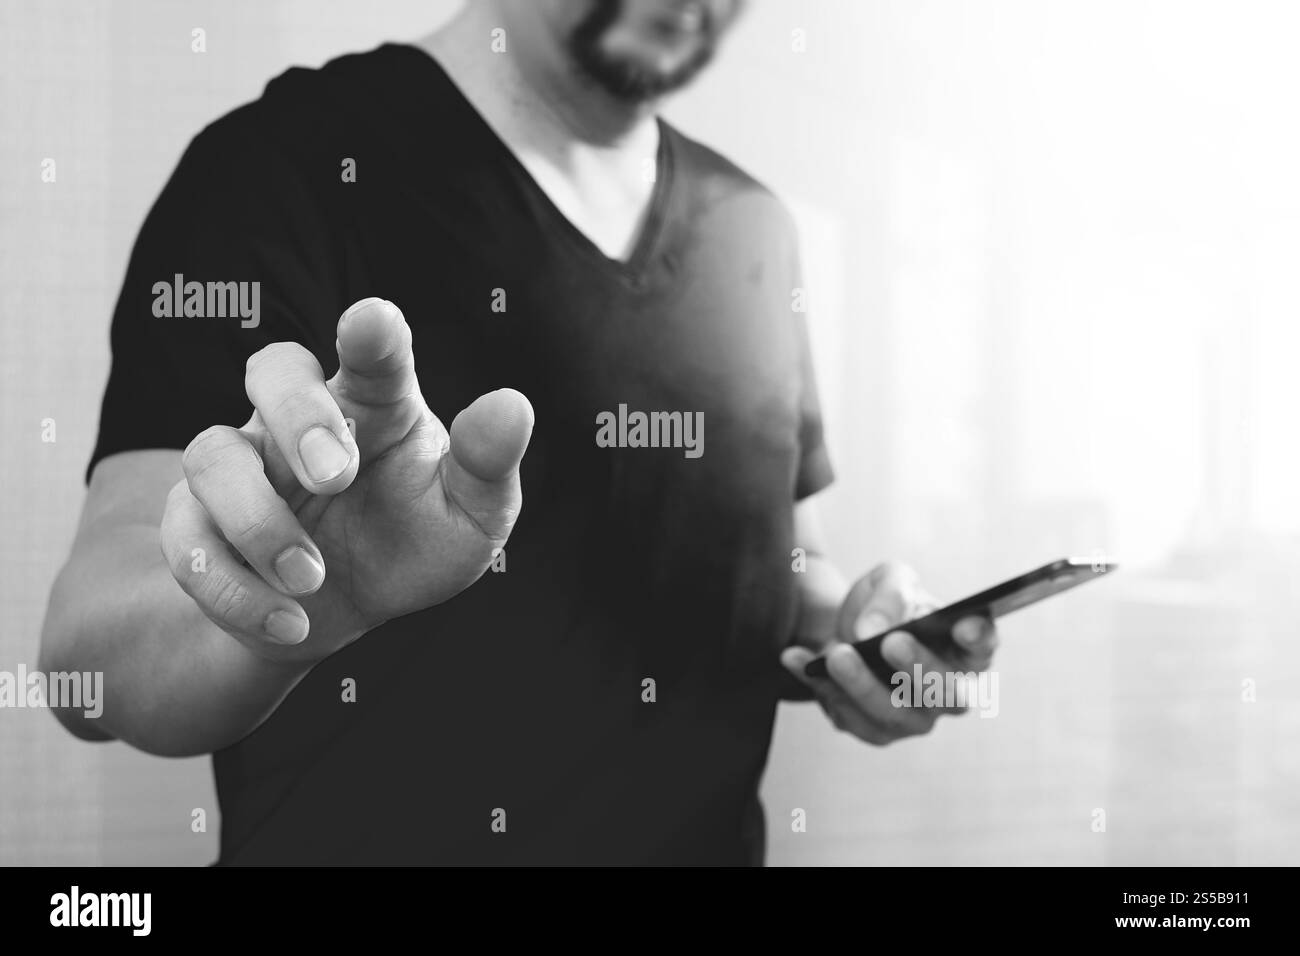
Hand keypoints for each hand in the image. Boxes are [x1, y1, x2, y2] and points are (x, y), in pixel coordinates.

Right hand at [159, 297, 532, 661]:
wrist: (341, 614)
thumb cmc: (412, 544)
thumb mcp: (471, 518)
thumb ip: (488, 465)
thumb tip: (511, 406)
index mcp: (376, 403)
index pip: (371, 353)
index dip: (371, 332)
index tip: (373, 321)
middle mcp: (300, 419)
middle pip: (273, 371)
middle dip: (299, 418)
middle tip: (337, 477)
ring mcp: (242, 464)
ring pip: (212, 455)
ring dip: (260, 523)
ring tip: (312, 578)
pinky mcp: (195, 521)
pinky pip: (186, 541)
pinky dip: (235, 589)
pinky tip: (291, 620)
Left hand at [781, 561, 997, 744]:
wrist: (842, 627)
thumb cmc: (882, 604)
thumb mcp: (887, 580)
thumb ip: (890, 594)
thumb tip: (873, 629)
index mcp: (962, 649)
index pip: (983, 649)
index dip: (979, 639)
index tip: (963, 624)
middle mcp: (947, 691)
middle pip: (946, 693)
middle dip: (918, 668)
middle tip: (890, 641)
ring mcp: (913, 717)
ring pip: (895, 714)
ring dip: (862, 686)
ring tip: (834, 654)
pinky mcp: (874, 730)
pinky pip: (849, 718)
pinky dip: (821, 688)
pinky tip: (796, 658)